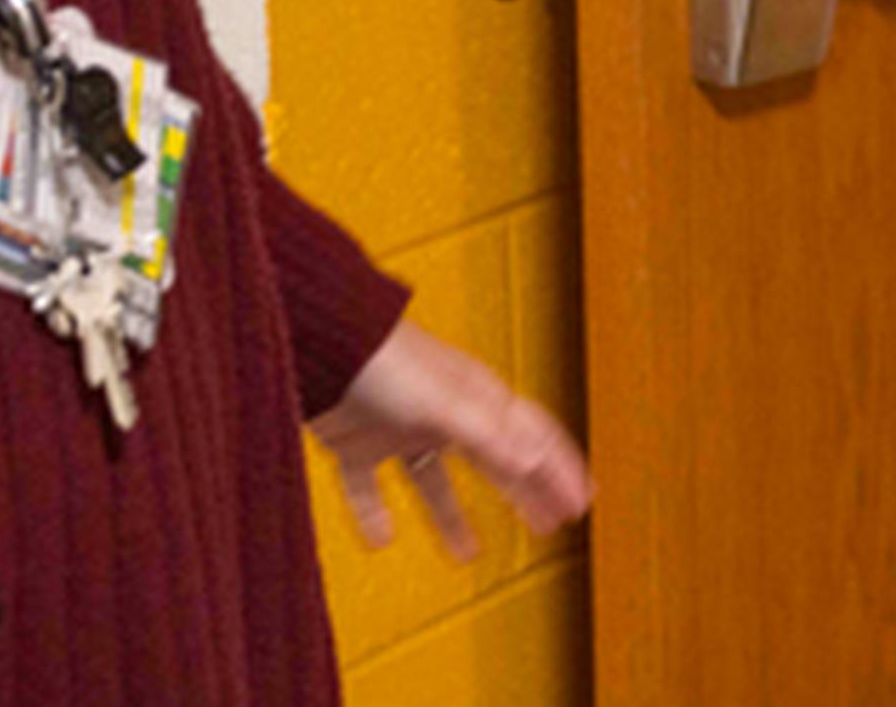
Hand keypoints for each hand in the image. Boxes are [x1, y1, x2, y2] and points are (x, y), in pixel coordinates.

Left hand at [307, 318, 592, 560]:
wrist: (312, 342)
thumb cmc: (382, 359)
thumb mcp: (445, 403)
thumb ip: (488, 434)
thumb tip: (533, 462)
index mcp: (477, 399)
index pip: (533, 438)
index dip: (561, 470)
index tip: (583, 500)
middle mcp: (445, 414)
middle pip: (496, 461)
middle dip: (526, 493)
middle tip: (551, 522)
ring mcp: (400, 429)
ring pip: (435, 482)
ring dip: (452, 517)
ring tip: (467, 554)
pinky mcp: (357, 443)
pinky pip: (369, 487)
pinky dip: (375, 514)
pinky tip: (380, 539)